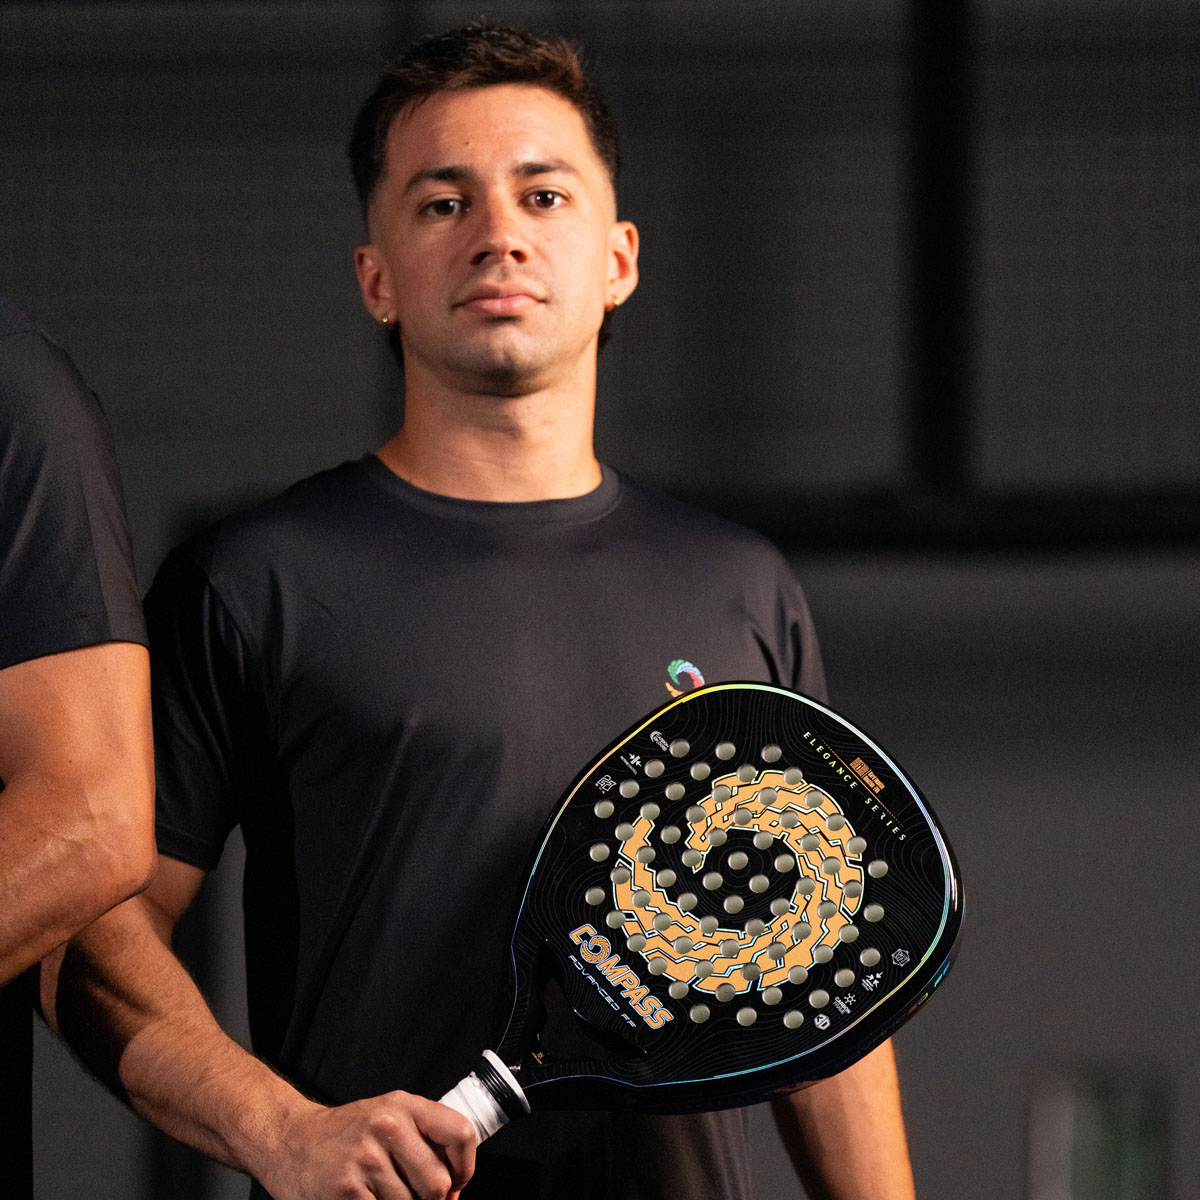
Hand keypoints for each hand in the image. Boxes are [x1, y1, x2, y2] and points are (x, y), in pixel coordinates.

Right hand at [256, 1091, 476, 1199]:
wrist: (289, 1140)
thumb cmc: (346, 1134)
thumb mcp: (388, 1116)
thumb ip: (424, 1142)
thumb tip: (453, 1189)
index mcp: (404, 1105)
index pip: (461, 1133)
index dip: (465, 1167)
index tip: (456, 1182)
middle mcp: (387, 1126)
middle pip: (438, 1184)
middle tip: (411, 1195)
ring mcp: (365, 1159)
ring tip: (381, 1194)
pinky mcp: (346, 1191)